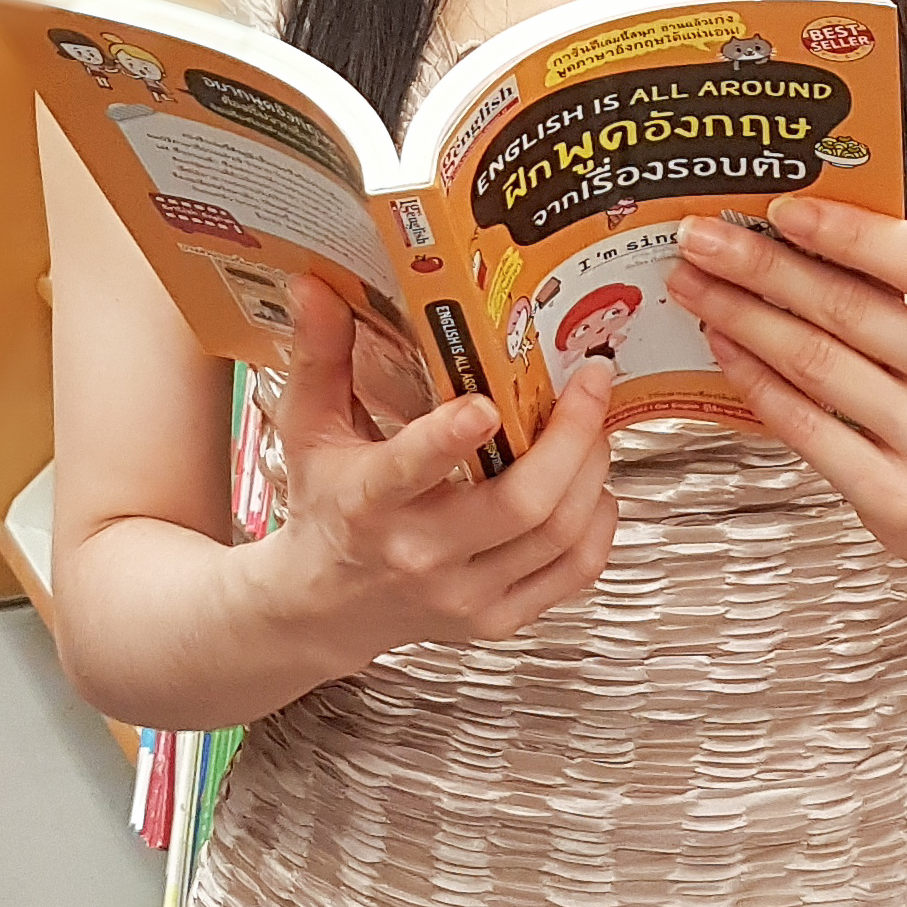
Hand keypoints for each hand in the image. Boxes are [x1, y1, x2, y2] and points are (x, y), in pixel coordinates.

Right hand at [257, 279, 618, 655]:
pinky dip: (599, 525)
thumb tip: (314, 286)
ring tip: (595, 425)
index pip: (411, 471)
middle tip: (593, 381)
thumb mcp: (307, 428)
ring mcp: (464, 595)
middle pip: (522, 505)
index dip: (451, 439)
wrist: (321, 607)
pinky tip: (593, 487)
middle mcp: (420, 556)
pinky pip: (573, 573)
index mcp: (367, 504)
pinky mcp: (496, 620)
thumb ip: (319, 355)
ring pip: (560, 536)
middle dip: (573, 436)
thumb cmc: (324, 506)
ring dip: (594, 471)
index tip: (486, 403)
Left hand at [674, 197, 906, 587]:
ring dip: (741, 317)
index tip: (782, 208)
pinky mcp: (893, 495)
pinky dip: (755, 380)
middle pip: (847, 308)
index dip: (845, 230)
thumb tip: (801, 233)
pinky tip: (726, 348)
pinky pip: (804, 425)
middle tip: (704, 239)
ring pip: (815, 363)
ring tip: (697, 288)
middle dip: (760, 265)